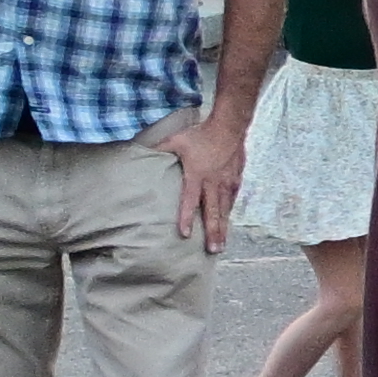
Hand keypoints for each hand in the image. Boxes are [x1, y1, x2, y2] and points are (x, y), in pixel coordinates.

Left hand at [150, 109, 244, 253]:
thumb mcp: (176, 140)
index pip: (189, 201)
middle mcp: (213, 183)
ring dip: (223, 227)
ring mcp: (226, 182)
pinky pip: (232, 198)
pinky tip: (229, 219)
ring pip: (225, 209)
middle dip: (213, 233)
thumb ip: (160, 148)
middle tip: (213, 250)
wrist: (229, 126)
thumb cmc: (201, 133)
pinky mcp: (236, 178)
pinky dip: (230, 210)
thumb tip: (141, 149)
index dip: (186, 218)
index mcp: (196, 176)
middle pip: (213, 212)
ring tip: (222, 244)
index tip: (184, 235)